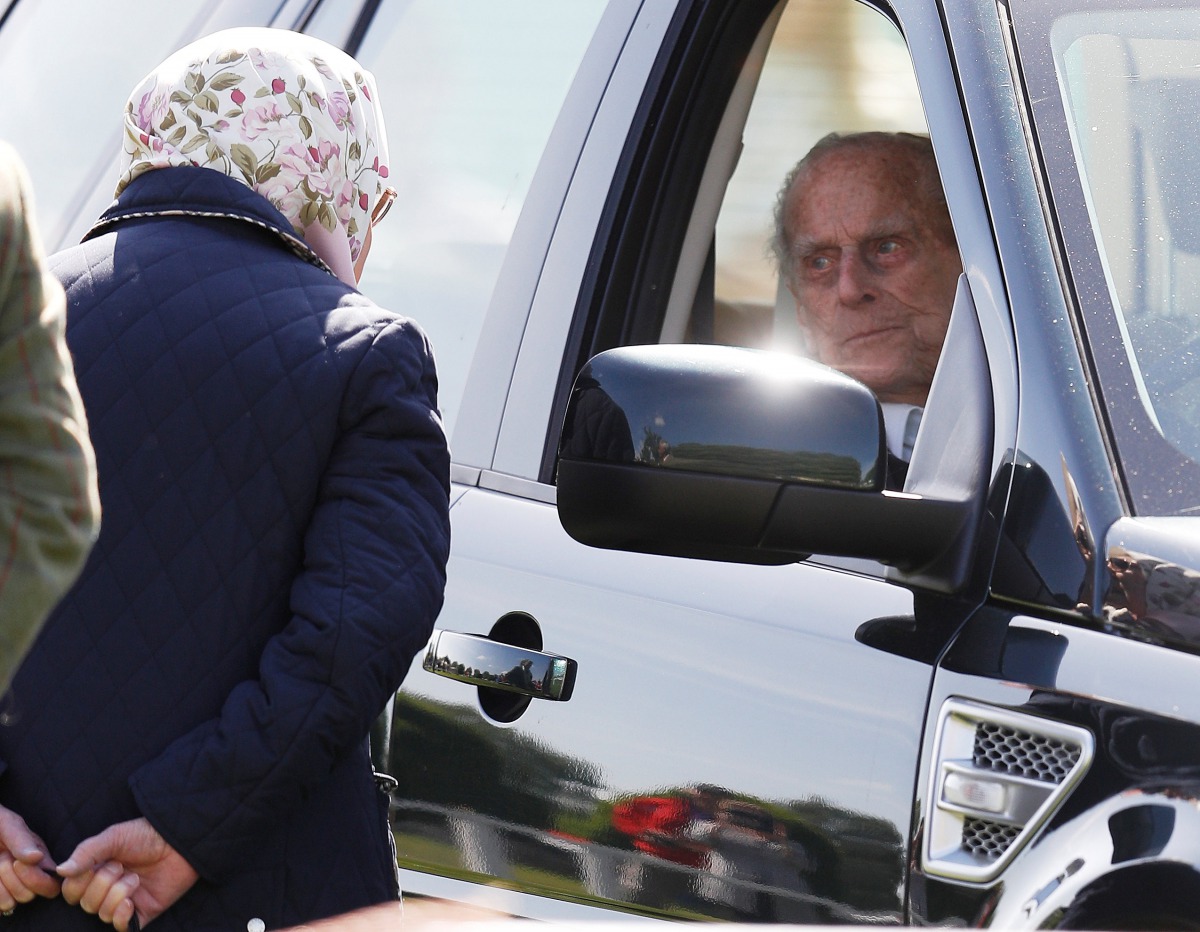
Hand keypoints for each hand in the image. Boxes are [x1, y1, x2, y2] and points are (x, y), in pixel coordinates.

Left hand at [0, 804, 59, 910]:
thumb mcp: (8, 825)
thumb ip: (22, 840)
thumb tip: (37, 857)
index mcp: (39, 860)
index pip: (52, 884)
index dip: (37, 879)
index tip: (17, 863)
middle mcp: (28, 877)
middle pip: (29, 895)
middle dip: (12, 879)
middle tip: (2, 859)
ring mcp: (10, 889)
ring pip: (11, 903)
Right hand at [58, 818, 197, 930]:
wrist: (180, 841)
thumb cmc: (147, 835)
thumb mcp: (114, 836)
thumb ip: (87, 852)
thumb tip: (60, 871)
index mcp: (96, 871)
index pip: (70, 890)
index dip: (78, 882)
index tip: (97, 864)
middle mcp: (107, 888)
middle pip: (85, 903)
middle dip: (102, 884)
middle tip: (121, 867)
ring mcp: (124, 901)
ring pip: (102, 913)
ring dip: (118, 893)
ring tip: (135, 878)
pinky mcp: (141, 912)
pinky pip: (121, 926)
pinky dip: (121, 916)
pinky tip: (131, 902)